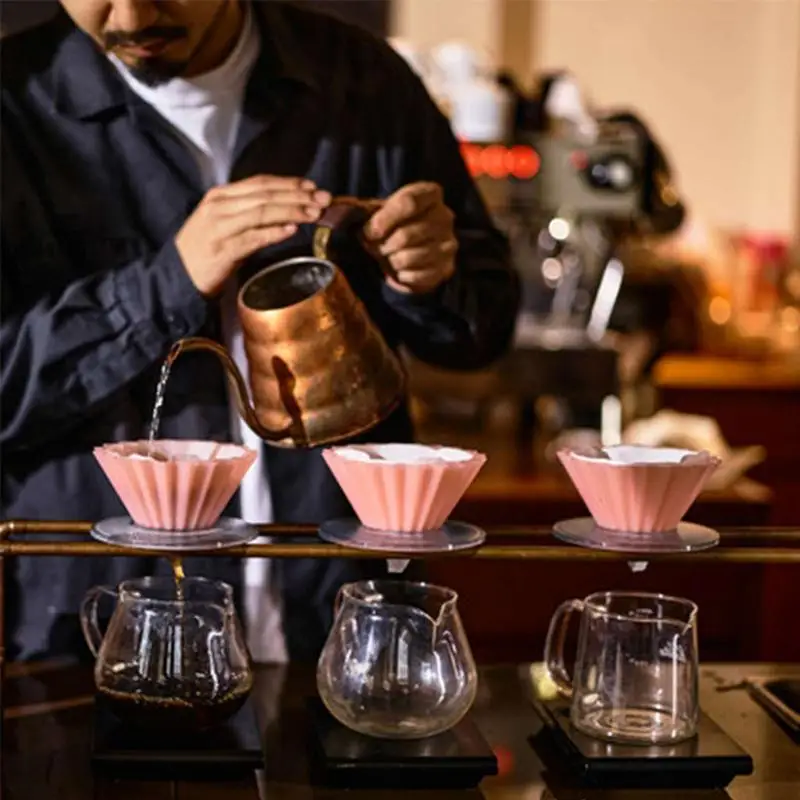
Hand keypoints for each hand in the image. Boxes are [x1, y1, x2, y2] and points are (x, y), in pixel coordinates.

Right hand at [175, 175, 330, 296]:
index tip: (313, 186)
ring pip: (261, 212)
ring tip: (313, 213)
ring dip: (291, 211)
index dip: (289, 183)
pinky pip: (252, 238)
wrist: (178, 277)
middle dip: (297, 196)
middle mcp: (219, 207)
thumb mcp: (227, 224)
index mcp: (220, 196)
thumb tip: (289, 213)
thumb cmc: (207, 251)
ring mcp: (219, 228)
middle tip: (323, 199)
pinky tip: (291, 230)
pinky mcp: (222, 251)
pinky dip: (272, 233)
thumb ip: (252, 215)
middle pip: (264, 195)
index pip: (260, 183)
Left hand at [362, 182, 456, 294]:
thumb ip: (360, 207)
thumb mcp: (379, 210)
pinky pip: (417, 275)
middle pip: (407, 235)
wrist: (413, 249)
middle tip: (375, 248)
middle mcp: (445, 216)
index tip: (368, 232)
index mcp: (430, 194)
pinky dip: (401, 275)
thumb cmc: (392, 225)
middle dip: (383, 246)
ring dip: (391, 261)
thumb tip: (330, 205)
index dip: (383, 220)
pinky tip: (399, 269)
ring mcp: (449, 243)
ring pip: (410, 257)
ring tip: (387, 257)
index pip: (408, 203)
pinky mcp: (447, 268)